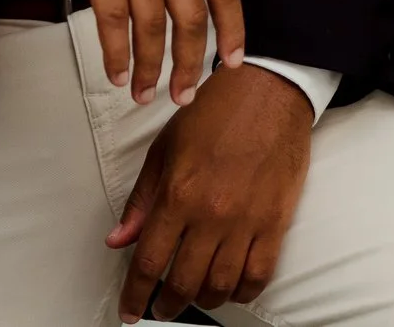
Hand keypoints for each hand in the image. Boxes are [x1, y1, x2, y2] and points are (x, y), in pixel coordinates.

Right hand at [19, 0, 243, 105]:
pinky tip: (114, 70)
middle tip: (184, 94)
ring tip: (143, 93)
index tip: (235, 60)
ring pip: (152, 22)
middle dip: (192, 62)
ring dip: (150, 66)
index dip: (233, 28)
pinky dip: (115, 50)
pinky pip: (112, 14)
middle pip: (192, 15)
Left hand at [107, 65, 310, 322]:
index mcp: (178, 194)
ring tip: (195, 298)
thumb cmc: (217, 111)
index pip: (149, 261)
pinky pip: (260, 272)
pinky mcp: (276, 220)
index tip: (130, 311)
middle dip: (167, 305)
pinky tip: (233, 290)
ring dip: (204, 301)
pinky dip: (244, 291)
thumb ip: (142, 200)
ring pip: (221, 285)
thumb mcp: (165, 149)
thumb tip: (118, 239)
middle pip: (183, 281)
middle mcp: (211, 213)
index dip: (135, 294)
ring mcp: (246, 220)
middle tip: (161, 310)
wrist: (270, 89)